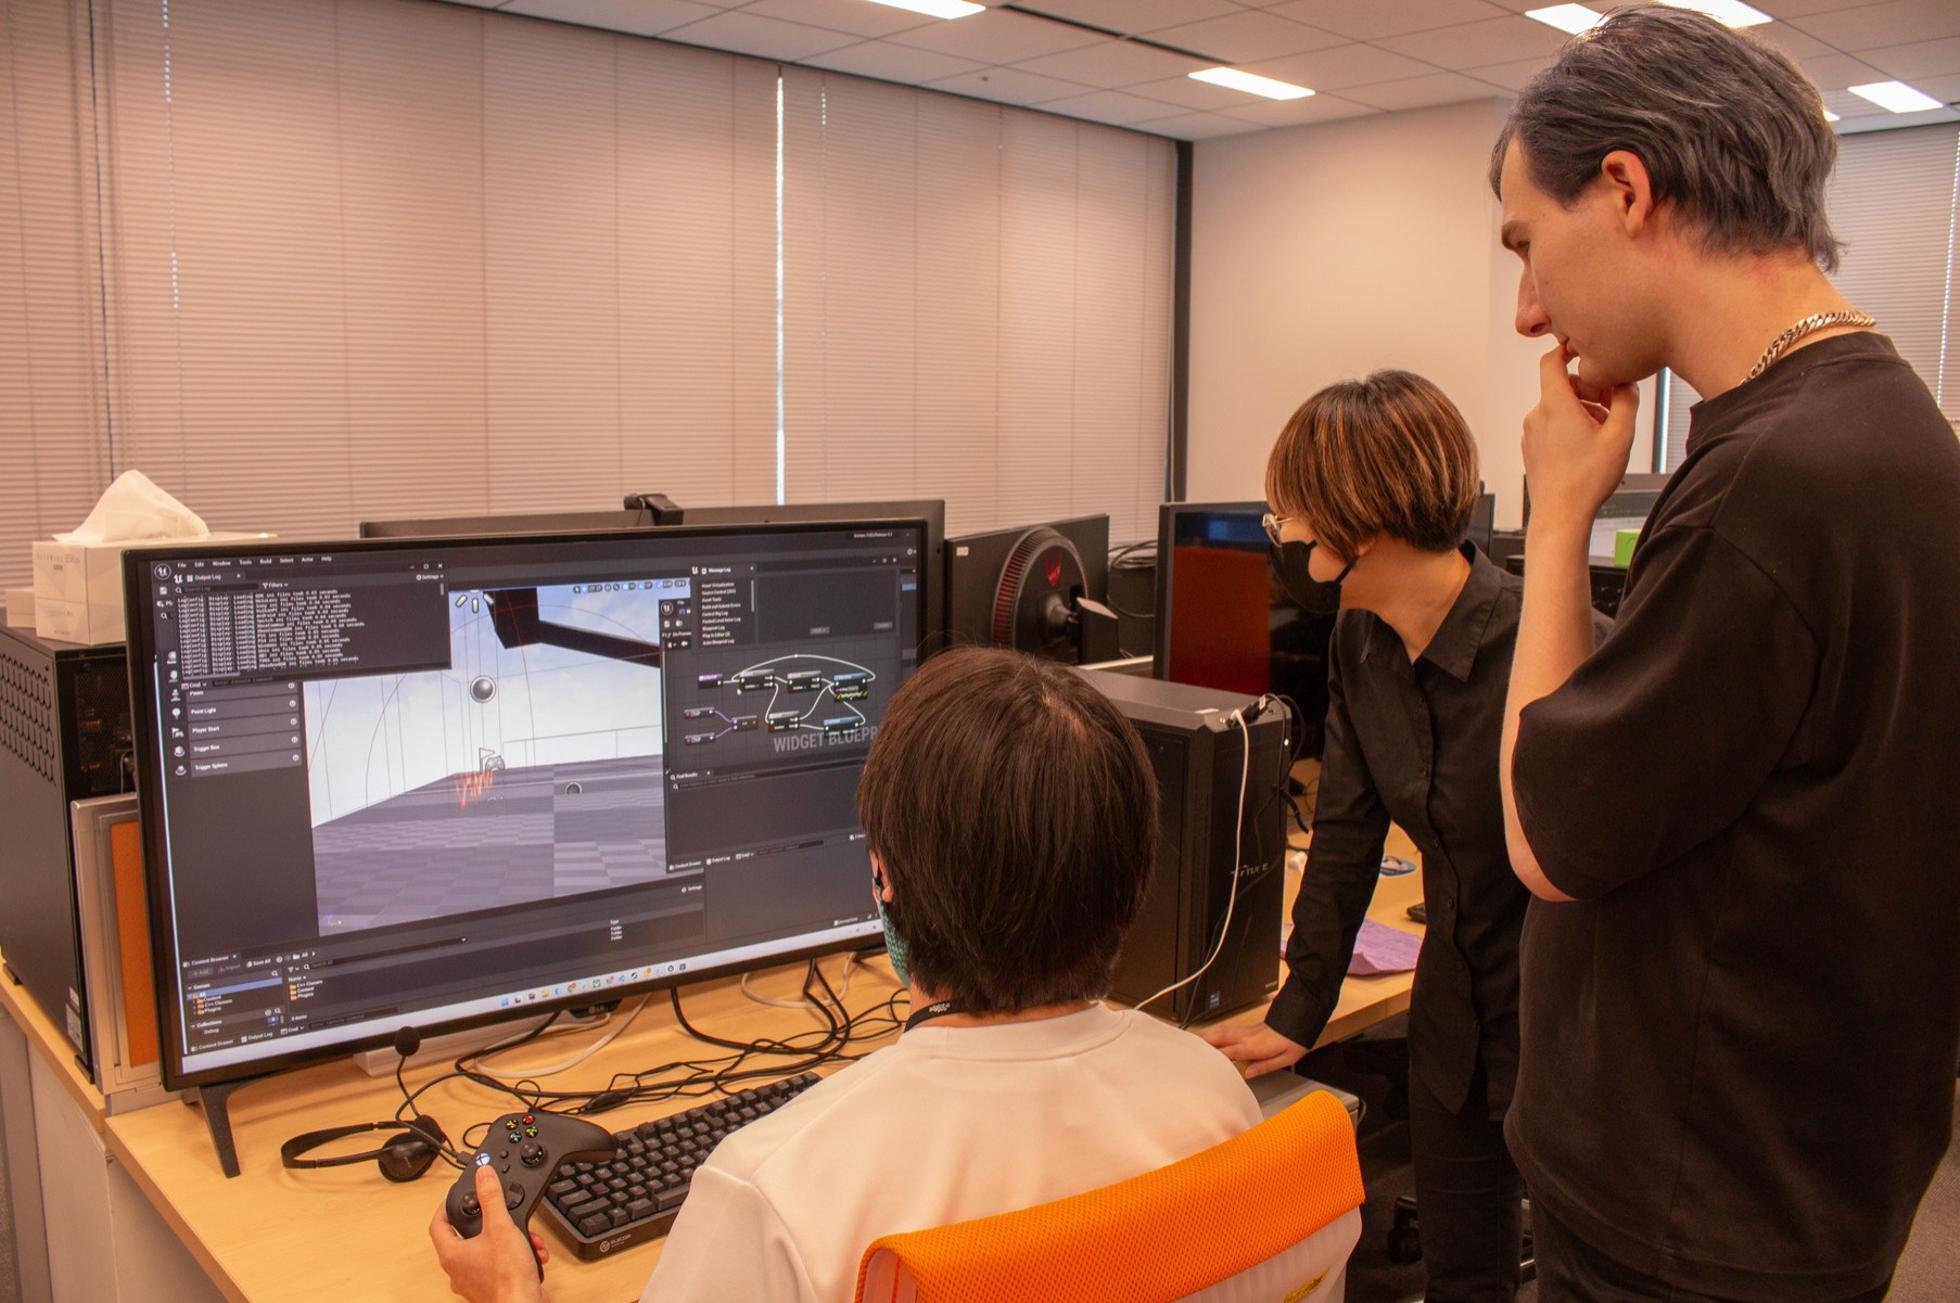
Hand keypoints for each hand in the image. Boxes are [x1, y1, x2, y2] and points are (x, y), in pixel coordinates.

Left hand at [428, 1165, 551, 1302]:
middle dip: (489, 1222)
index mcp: (452, 1254)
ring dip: (507, 1239)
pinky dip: (513, 1255)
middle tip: (498, 1213)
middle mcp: (458, 1270)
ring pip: (485, 1250)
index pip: (438, 1224)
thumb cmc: (507, 1276)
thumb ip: (491, 1197)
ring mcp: (473, 1281)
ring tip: (525, 1237)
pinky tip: (530, 1252)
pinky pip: (498, 1264)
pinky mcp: (490, 1288)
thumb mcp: (501, 1226)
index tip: (454, 1197)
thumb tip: (483, 1175)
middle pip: (464, 1237)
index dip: (445, 1207)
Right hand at [1200, 1023, 1307, 1078]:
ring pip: (1223, 1030)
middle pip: (1221, 1037)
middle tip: (1189, 1044)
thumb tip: (1248, 1073)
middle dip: (1204, 1041)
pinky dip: (1217, 1031)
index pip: (1231, 1051)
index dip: (1216, 1055)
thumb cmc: (1294, 1040)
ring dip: (1208, 1034)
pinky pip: (1228, 1029)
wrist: (1299, 1020)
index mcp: (1256, 1046)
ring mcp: (1247, 1031)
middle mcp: (1248, 1037)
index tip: (1202, 1060)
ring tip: (1194, 1038)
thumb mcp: (1285, 1059)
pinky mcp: (1249, 1028)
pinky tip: (1212, 1033)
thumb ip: (1264, 1066)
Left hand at [1522, 343, 1639, 536]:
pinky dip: (1569, 426)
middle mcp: (1537, 414)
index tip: (1587, 351)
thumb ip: (1628, 400)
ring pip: (1558, 406)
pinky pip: (1551, 425)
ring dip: (1581, 409)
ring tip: (1603, 430)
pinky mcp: (1531, 448)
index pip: (1552, 359)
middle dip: (1588, 388)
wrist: (1561, 515)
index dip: (1569, 349)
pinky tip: (1587, 445)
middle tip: (1612, 405)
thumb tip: (1627, 383)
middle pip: (1561, 384)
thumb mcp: (1621, 434)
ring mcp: (1531, 432)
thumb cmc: (1587, 479)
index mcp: (1555, 404)